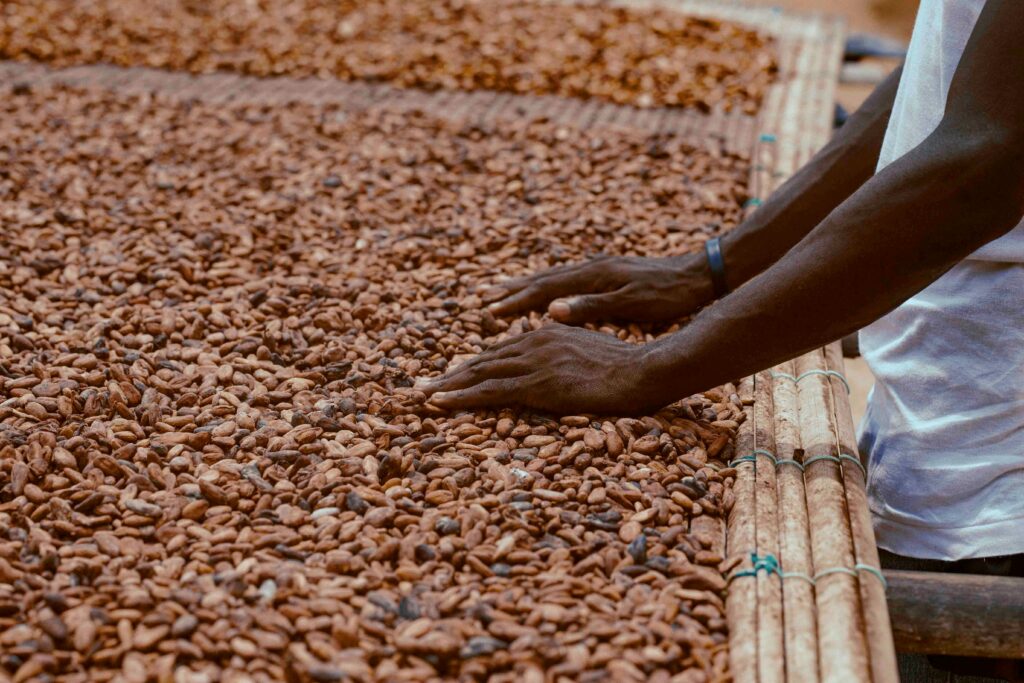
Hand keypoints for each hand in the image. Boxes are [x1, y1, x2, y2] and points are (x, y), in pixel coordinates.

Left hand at [416, 324, 663, 414]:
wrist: (646, 370)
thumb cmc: (630, 367)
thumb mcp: (595, 350)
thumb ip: (571, 350)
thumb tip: (563, 358)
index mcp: (548, 333)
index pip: (502, 351)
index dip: (475, 365)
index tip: (452, 375)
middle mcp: (536, 341)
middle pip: (484, 359)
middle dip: (450, 374)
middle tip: (421, 386)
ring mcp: (535, 362)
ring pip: (479, 373)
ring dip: (446, 386)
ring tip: (420, 396)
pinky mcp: (538, 384)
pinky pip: (490, 391)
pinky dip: (460, 397)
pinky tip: (438, 403)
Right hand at [483, 253, 713, 323]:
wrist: (700, 274)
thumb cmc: (668, 295)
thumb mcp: (631, 304)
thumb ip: (590, 307)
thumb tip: (550, 311)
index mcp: (593, 275)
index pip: (544, 288)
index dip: (515, 300)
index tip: (489, 310)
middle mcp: (591, 267)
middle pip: (542, 278)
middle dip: (511, 289)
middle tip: (481, 297)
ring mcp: (599, 268)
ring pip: (553, 277)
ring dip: (525, 285)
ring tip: (502, 290)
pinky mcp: (608, 273)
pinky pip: (567, 280)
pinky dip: (547, 287)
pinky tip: (543, 293)